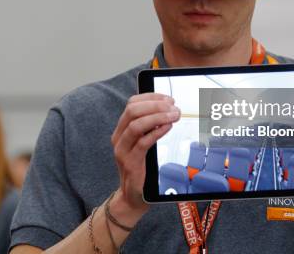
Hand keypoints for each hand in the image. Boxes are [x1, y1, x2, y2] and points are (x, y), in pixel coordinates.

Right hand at [111, 93, 179, 213]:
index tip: (168, 98)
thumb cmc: (142, 168)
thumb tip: (168, 109)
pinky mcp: (130, 162)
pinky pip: (143, 142)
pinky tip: (167, 127)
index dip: (151, 97)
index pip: (132, 103)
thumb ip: (150, 128)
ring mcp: (122, 150)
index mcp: (122, 129)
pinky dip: (156, 132)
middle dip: (155, 105)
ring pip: (136, 124)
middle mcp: (119, 137)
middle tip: (173, 106)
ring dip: (157, 116)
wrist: (133, 196)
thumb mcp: (144, 143)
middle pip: (133, 111)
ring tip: (174, 115)